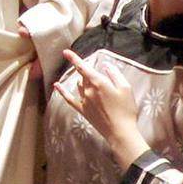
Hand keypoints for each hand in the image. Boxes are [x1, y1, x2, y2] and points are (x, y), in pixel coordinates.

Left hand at [54, 47, 145, 167]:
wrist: (120, 131)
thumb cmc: (126, 109)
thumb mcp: (126, 88)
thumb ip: (115, 74)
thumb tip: (105, 65)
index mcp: (99, 82)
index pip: (83, 67)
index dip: (74, 58)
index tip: (65, 51)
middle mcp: (88, 90)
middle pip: (84, 76)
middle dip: (89, 72)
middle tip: (101, 77)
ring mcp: (84, 101)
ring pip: (79, 85)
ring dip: (84, 80)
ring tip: (94, 83)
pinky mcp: (83, 110)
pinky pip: (69, 99)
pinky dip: (62, 91)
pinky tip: (56, 85)